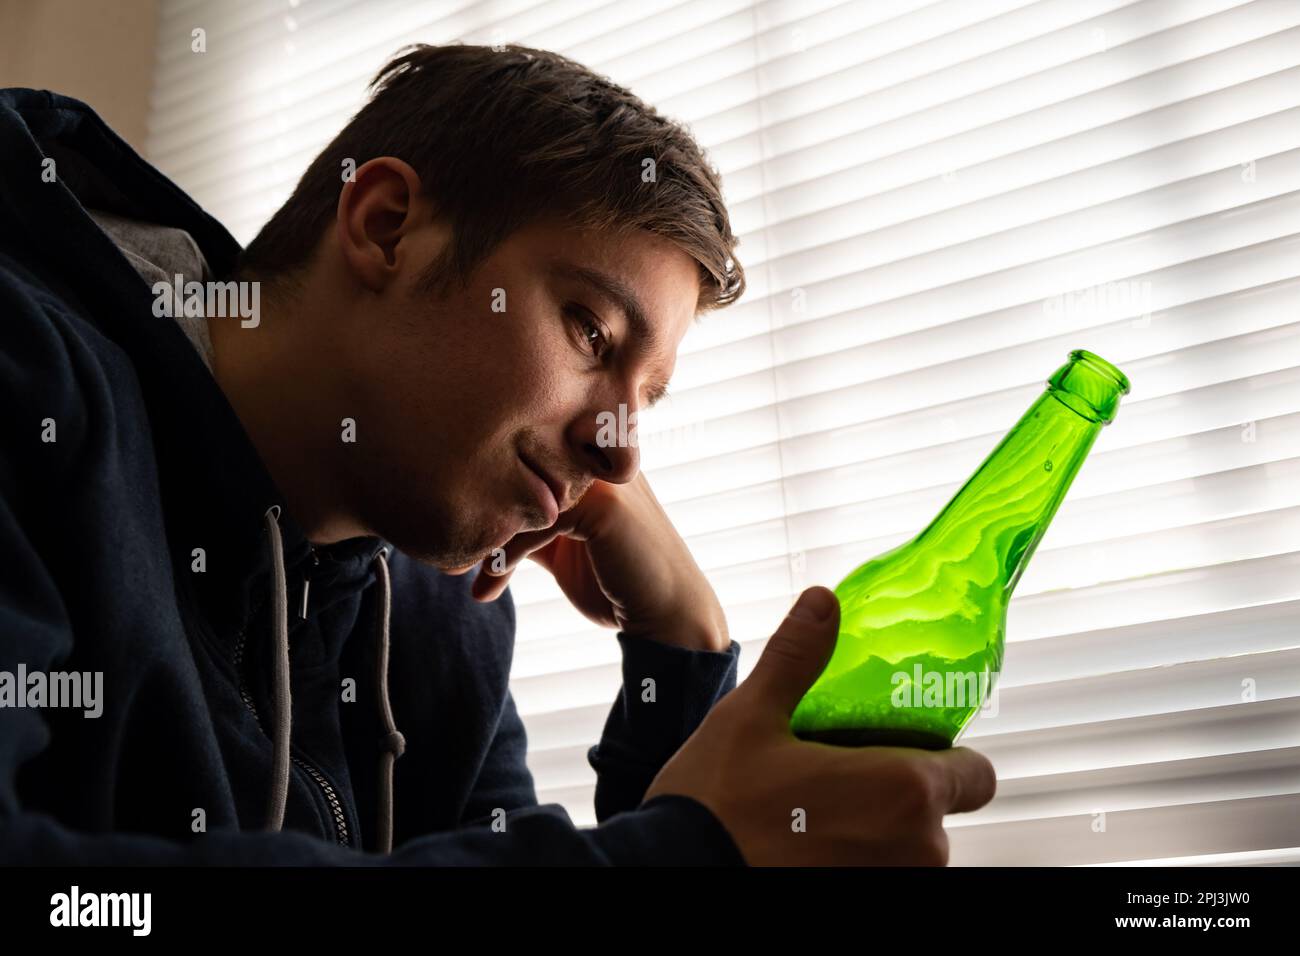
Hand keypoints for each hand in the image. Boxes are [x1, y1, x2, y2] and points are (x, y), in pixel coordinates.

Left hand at [467, 473, 729, 651]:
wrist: (666, 617)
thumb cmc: (616, 582)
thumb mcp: (561, 547)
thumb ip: (532, 525)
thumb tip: (479, 521)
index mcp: (589, 463)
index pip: (523, 461)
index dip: (490, 495)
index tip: (457, 536)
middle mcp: (598, 460)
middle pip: (518, 471)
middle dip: (483, 511)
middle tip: (452, 553)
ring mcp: (604, 478)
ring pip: (523, 496)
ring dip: (489, 538)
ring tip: (466, 572)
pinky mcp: (605, 505)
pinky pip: (538, 522)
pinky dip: (507, 556)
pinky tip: (489, 586)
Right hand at [643, 586, 997, 864]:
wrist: (672, 875)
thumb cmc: (715, 806)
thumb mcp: (751, 717)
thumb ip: (798, 658)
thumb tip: (823, 602)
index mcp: (905, 789)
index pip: (976, 774)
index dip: (946, 758)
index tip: (898, 746)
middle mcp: (917, 849)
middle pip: (937, 811)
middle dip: (898, 793)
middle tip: (837, 774)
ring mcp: (892, 888)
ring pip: (908, 848)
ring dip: (876, 830)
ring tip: (812, 812)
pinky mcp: (864, 908)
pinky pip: (878, 872)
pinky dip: (854, 859)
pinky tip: (803, 845)